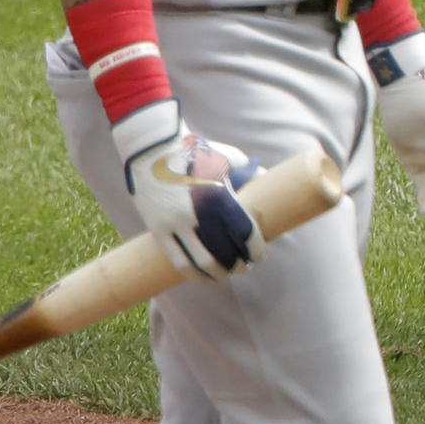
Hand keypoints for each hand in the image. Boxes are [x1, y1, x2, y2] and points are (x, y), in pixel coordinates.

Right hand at [114, 104, 261, 279]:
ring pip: (199, 261)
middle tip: (245, 267)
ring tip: (225, 275)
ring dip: (215, 274)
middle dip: (237, 264)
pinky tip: (201, 276)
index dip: (254, 248)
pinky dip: (192, 273)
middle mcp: (198, 212)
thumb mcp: (229, 158)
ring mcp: (175, 222)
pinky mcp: (158, 229)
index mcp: (219, 193)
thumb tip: (270, 182)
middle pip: (224, 251)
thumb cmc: (198, 152)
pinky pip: (177, 259)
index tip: (260, 254)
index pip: (244, 231)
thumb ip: (250, 173)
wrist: (154, 147)